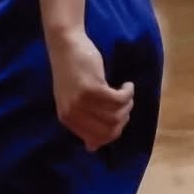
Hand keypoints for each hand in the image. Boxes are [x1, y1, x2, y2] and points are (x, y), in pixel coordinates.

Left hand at [47, 29, 133, 151]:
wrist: (65, 44)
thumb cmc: (71, 71)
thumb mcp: (72, 100)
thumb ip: (82, 121)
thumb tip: (93, 148)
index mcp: (67, 119)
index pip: (98, 139)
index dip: (114, 131)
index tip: (121, 117)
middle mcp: (73, 113)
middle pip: (110, 130)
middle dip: (124, 119)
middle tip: (126, 103)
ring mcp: (82, 102)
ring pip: (117, 115)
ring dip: (128, 104)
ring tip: (126, 93)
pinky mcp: (93, 88)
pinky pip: (120, 99)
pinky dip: (128, 93)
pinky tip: (127, 85)